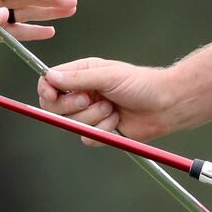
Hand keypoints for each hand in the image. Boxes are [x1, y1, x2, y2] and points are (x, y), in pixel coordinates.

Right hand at [38, 58, 181, 143]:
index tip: (52, 94)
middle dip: (72, 105)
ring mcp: (90, 113)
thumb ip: (78, 78)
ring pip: (71, 124)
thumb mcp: (108, 75)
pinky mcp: (100, 131)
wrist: (164, 105)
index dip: (47, 90)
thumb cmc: (142, 84)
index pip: (50, 82)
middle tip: (90, 98)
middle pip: (54, 106)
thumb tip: (50, 77)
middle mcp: (84, 93)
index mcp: (83, 74)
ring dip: (93, 117)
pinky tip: (117, 120)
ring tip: (112, 108)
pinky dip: (103, 130)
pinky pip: (87, 138)